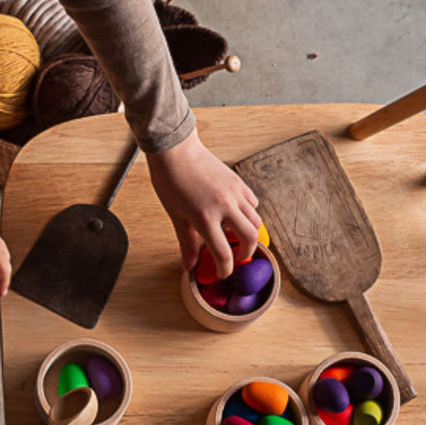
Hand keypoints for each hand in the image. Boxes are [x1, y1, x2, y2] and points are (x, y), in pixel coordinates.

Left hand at [146, 128, 261, 279]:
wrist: (176, 150)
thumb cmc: (170, 181)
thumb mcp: (176, 216)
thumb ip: (186, 243)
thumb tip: (188, 266)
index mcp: (205, 218)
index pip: (224, 254)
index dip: (225, 269)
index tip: (222, 273)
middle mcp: (225, 206)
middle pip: (250, 238)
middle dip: (245, 254)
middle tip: (236, 258)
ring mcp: (234, 193)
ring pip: (255, 221)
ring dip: (248, 234)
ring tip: (234, 236)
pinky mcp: (238, 182)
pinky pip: (252, 203)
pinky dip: (248, 214)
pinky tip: (234, 215)